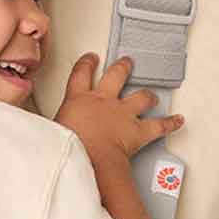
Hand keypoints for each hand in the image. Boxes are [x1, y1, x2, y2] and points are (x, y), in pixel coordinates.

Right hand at [53, 53, 183, 163]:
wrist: (89, 159)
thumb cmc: (68, 147)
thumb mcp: (51, 131)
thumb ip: (51, 127)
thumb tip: (40, 132)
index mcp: (79, 99)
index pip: (81, 73)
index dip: (87, 63)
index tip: (91, 58)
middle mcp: (104, 101)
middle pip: (116, 76)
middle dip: (123, 67)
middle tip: (127, 62)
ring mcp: (123, 114)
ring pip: (140, 97)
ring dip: (147, 95)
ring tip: (152, 95)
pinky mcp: (138, 130)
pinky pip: (158, 125)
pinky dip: (170, 123)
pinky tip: (179, 121)